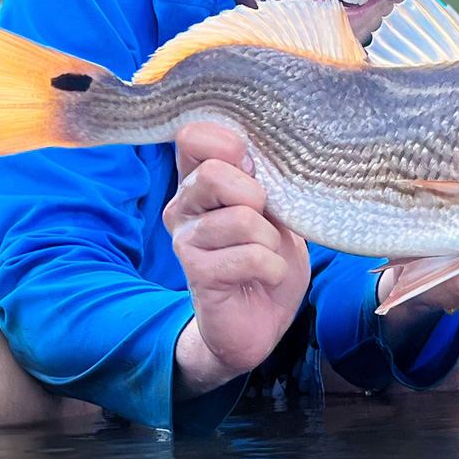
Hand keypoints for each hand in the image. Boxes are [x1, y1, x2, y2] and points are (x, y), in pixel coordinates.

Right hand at [164, 124, 310, 399]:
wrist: (258, 322)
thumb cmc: (267, 258)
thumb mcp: (274, 211)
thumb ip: (264, 180)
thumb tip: (259, 156)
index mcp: (200, 181)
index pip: (193, 136)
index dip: (227, 142)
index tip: (253, 167)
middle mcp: (183, 205)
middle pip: (213, 173)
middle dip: (256, 196)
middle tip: (266, 220)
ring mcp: (186, 239)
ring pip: (241, 219)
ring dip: (271, 241)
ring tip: (268, 255)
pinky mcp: (197, 272)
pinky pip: (250, 256)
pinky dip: (273, 267)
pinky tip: (266, 277)